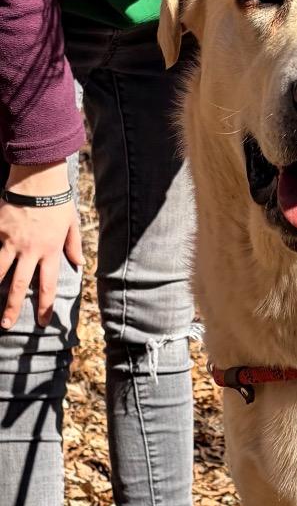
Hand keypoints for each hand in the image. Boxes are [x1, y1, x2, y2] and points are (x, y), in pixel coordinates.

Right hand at [0, 162, 82, 328]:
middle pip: (18, 285)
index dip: (44, 307)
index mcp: (50, 252)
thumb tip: (79, 265)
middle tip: (5, 325)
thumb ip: (73, 247)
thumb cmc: (58, 202)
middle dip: (11, 307)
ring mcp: (9, 241)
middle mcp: (29, 251)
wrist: (38, 180)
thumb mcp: (72, 226)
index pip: (47, 286)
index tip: (42, 322)